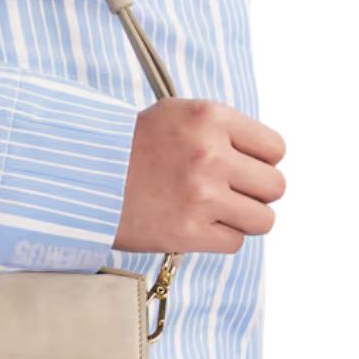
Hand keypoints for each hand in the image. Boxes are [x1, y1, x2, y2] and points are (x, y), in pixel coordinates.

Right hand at [113, 97, 286, 254]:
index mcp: (210, 117)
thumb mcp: (178, 115)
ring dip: (242, 218)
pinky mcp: (188, 232)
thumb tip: (267, 159)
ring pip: (263, 219)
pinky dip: (218, 237)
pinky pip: (234, 242)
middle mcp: (210, 154)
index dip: (260, 161)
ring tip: (214, 210)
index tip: (239, 166)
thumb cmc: (131, 145)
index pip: (275, 149)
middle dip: (255, 192)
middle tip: (226, 191)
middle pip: (275, 186)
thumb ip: (223, 131)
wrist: (83, 174)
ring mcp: (201, 195)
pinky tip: (194, 224)